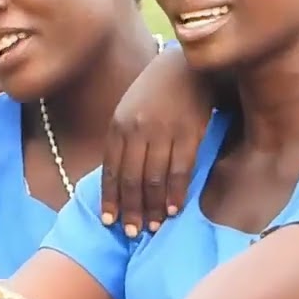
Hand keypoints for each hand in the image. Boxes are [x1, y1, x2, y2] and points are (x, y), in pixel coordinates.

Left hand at [100, 47, 210, 236]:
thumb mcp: (129, 111)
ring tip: (153, 226)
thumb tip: (118, 181)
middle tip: (132, 232)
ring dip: (153, 207)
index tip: (108, 221)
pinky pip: (180, 170)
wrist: (186, 66)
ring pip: (155, 179)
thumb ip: (123, 142)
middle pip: (131, 179)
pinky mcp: (189, 133)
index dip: (109, 198)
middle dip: (130, 209)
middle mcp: (137, 130)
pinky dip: (176, 193)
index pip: (110, 170)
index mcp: (118, 126)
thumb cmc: (155, 93)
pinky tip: (174, 209)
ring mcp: (163, 132)